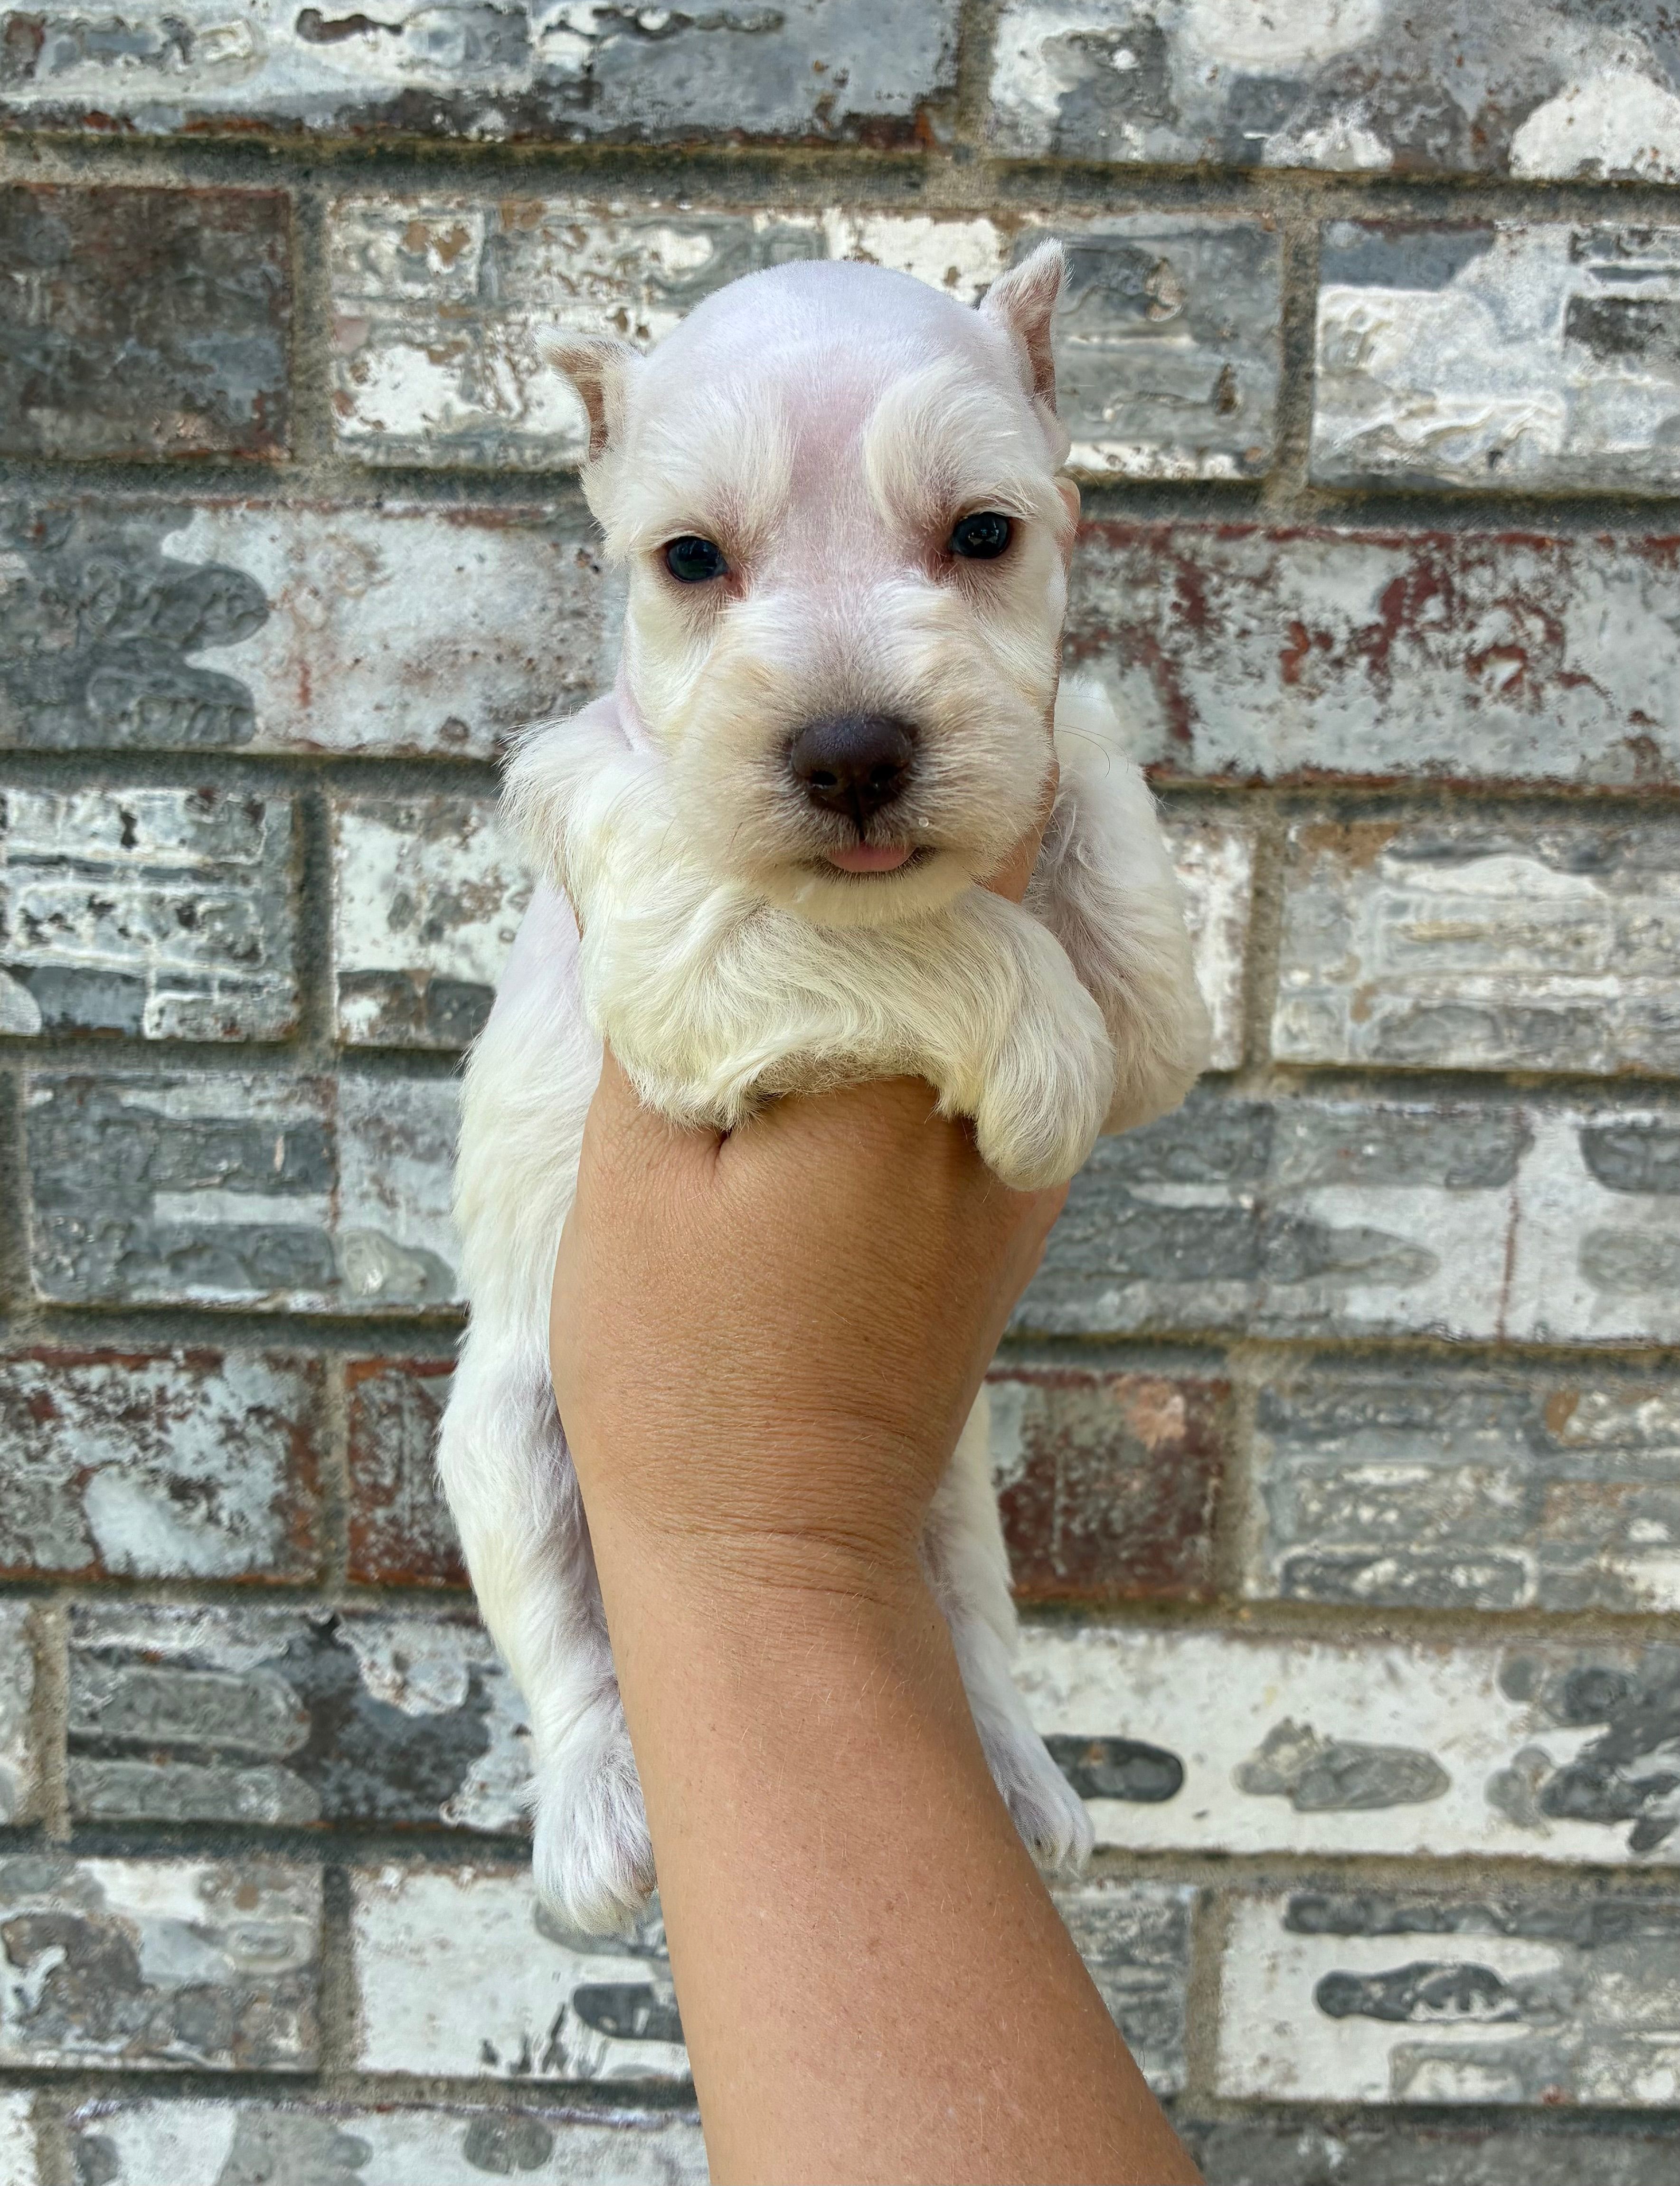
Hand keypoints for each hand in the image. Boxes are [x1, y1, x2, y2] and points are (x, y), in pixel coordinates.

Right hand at [548, 772, 1063, 1598]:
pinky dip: (974, 964)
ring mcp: (1028, 1154)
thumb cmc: (683, 1370)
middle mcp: (1007, 1095)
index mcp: (909, 1065)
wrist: (779, 1549)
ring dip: (971, 867)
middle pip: (1023, 879)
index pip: (972, 840)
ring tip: (883, 798)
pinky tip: (897, 939)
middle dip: (956, 781)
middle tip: (889, 690)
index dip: (935, 736)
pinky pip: (1023, 1034)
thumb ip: (677, 987)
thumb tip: (674, 842)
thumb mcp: (638, 1161)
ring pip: (1036, 955)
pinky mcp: (1016, 1199)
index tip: (883, 660)